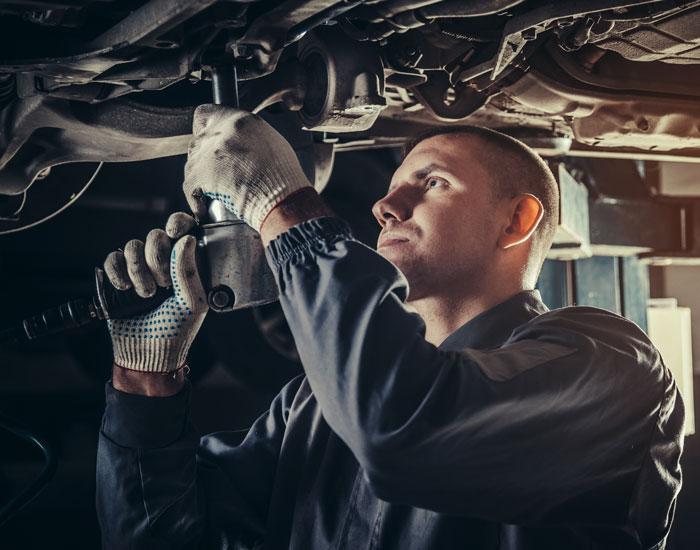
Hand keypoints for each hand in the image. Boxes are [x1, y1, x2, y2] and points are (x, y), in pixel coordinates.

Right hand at [103, 212, 207, 373]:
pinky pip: (112, 258)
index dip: (178, 222)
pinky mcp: (117, 277)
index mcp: (185, 264)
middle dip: (158, 259)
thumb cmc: (176, 330)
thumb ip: (188, 271)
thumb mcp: (192, 303)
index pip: (182, 229)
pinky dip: (117, 271)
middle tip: (163, 284)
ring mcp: (138, 268)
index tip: (175, 231)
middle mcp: (162, 262)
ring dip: (138, 270)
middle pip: (155, 235)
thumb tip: (186, 239)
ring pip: (132, 245)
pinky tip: (125, 288)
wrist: (148, 353)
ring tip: (147, 294)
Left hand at [183, 105, 311, 230]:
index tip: (209, 141)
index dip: (204, 129)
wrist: (283, 198)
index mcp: (241, 120)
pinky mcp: (202, 174)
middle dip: (203, 156)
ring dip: (199, 177)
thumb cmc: (285, 177)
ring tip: (212, 191)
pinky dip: (195, 199)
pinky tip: (203, 208)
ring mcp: (210, 152)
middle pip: (197, 140)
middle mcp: (223, 131)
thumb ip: (250, 137)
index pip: (205, 113)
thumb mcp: (272, 143)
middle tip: (214, 172)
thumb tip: (241, 142)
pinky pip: (189, 186)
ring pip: (191, 162)